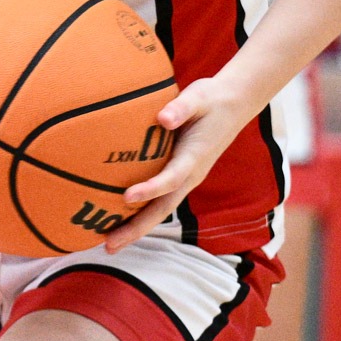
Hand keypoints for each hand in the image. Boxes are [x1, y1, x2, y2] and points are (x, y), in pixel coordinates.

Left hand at [103, 77, 257, 252]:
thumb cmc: (211, 99)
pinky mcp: (179, 176)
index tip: (126, 196)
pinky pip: (158, 200)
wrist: (232, 105)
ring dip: (135, 227)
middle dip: (136, 228)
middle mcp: (189, 175)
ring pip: (159, 210)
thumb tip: (163, 119)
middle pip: (162, 209)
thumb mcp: (198, 96)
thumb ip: (181, 107)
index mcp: (194, 158)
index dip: (150, 189)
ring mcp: (185, 179)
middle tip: (109, 245)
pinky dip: (139, 213)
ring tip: (108, 244)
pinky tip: (118, 218)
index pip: (170, 179)